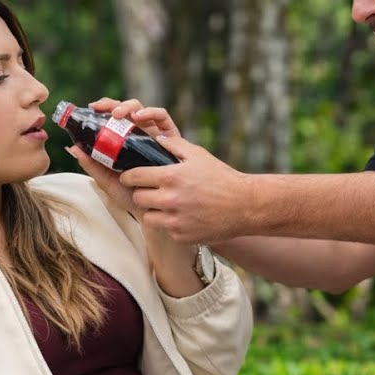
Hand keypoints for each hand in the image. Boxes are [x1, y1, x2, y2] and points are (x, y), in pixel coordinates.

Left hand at [66, 98, 183, 215]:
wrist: (154, 210)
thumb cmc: (132, 195)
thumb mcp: (108, 180)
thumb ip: (92, 165)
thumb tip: (72, 148)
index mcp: (123, 141)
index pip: (112, 118)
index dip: (103, 108)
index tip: (92, 108)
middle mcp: (138, 135)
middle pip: (125, 110)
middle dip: (113, 104)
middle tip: (103, 109)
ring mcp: (153, 135)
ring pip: (142, 109)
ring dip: (129, 106)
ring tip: (119, 114)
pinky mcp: (170, 137)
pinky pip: (163, 117)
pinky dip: (152, 112)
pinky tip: (140, 117)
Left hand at [120, 135, 250, 243]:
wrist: (245, 206)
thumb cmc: (222, 178)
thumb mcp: (199, 155)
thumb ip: (173, 144)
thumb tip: (155, 138)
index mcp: (170, 177)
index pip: (133, 177)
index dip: (128, 176)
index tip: (130, 177)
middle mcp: (169, 200)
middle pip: (137, 198)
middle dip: (142, 193)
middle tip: (153, 191)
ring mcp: (175, 221)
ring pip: (148, 217)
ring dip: (155, 211)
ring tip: (170, 205)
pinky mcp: (181, 236)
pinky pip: (166, 230)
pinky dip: (171, 224)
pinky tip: (185, 216)